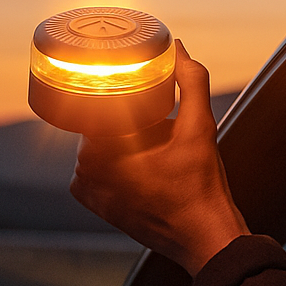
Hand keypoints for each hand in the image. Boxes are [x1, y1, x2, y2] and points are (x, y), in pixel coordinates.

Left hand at [70, 40, 249, 275]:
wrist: (202, 237)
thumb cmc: (200, 186)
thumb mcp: (200, 127)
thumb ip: (192, 81)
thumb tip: (178, 49)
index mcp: (100, 145)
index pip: (99, 101)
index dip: (119, 90)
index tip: (139, 86)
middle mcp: (83, 168)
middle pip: (99, 122)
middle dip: (121, 115)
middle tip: (152, 114)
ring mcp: (86, 189)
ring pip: (98, 145)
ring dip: (117, 138)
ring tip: (148, 137)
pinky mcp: (93, 204)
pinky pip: (96, 168)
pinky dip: (114, 161)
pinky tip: (138, 158)